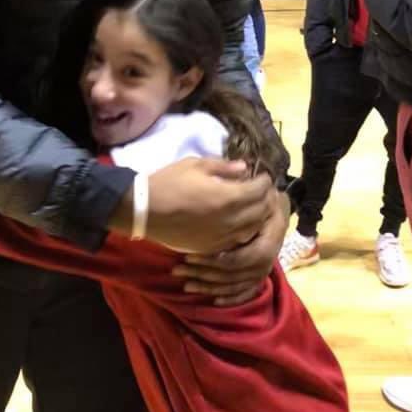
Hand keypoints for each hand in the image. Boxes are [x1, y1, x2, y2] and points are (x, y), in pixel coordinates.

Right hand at [143, 157, 274, 253]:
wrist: (146, 211)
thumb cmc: (169, 182)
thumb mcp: (195, 165)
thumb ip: (223, 167)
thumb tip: (244, 168)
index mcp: (227, 197)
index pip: (259, 190)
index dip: (264, 181)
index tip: (263, 175)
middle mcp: (230, 220)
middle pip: (261, 210)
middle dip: (265, 198)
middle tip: (262, 189)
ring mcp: (223, 236)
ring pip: (253, 228)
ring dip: (258, 215)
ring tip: (254, 205)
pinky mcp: (213, 247)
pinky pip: (238, 240)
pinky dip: (245, 229)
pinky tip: (239, 221)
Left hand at [171, 189, 289, 305]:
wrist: (273, 204)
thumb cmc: (258, 193)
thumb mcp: (243, 182)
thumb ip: (238, 179)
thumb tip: (239, 170)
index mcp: (274, 227)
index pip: (250, 253)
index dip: (222, 258)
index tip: (193, 253)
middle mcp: (273, 248)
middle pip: (241, 270)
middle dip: (209, 271)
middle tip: (183, 267)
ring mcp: (266, 263)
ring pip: (240, 283)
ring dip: (212, 285)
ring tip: (186, 282)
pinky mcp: (258, 273)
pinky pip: (246, 292)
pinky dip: (231, 298)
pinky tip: (213, 301)